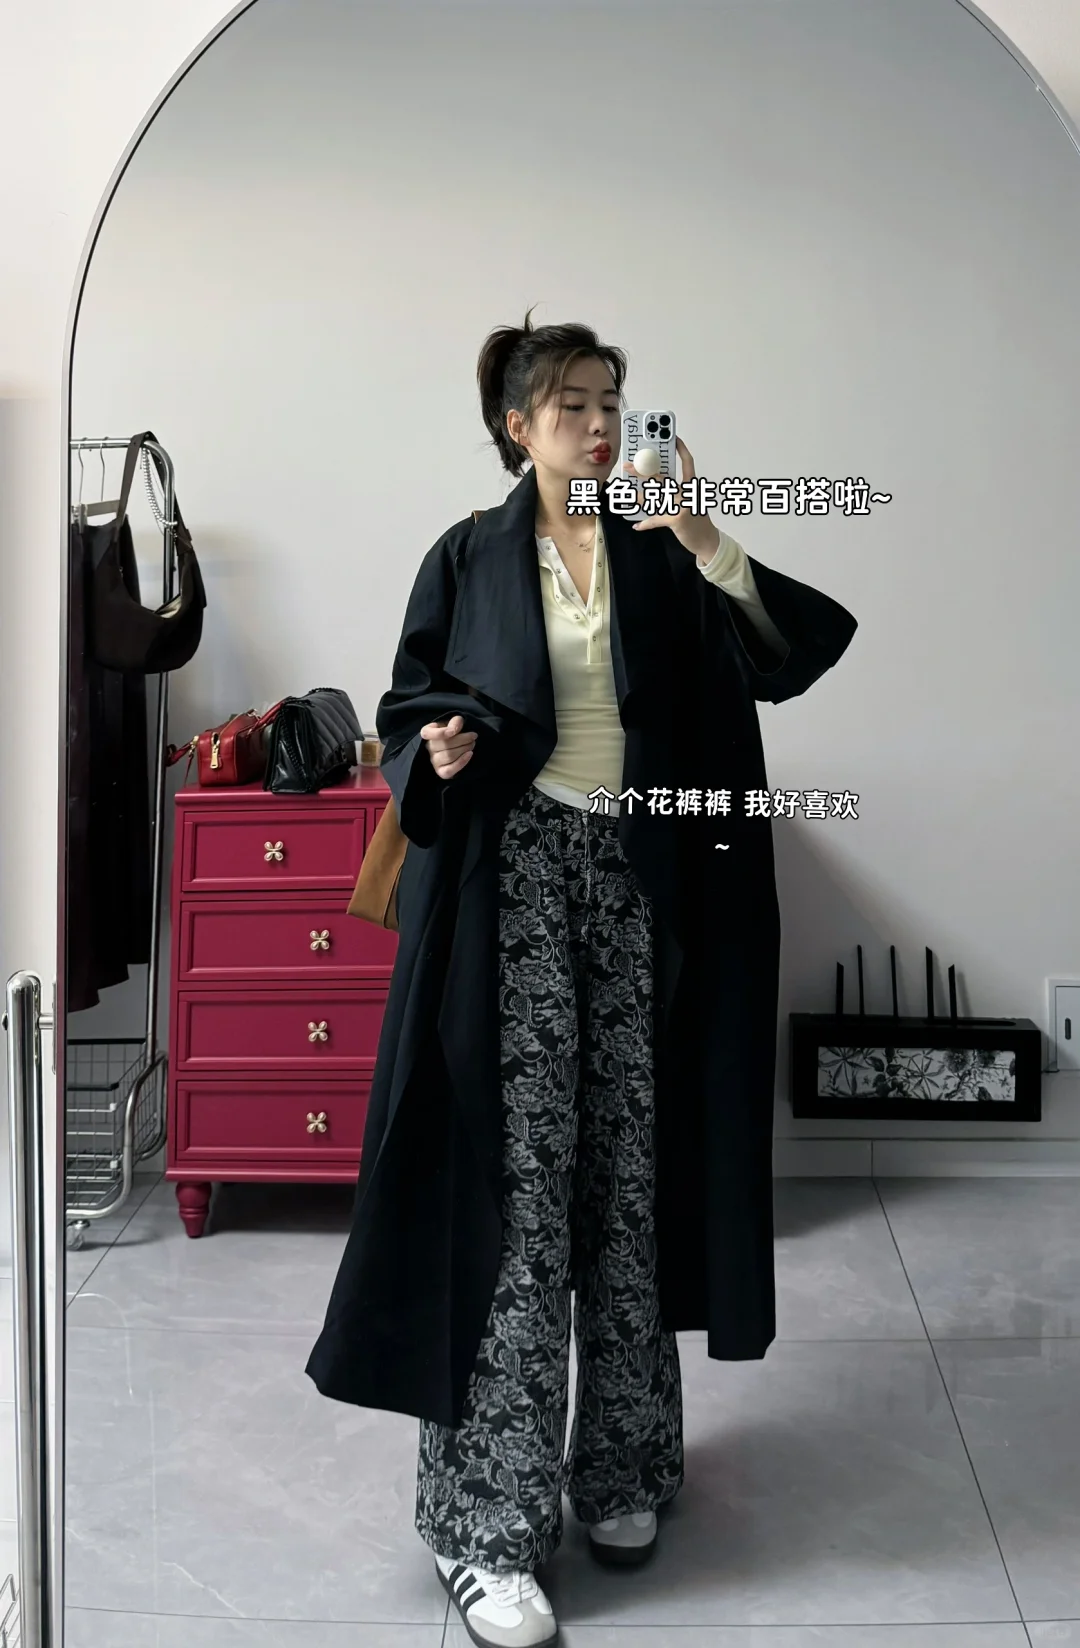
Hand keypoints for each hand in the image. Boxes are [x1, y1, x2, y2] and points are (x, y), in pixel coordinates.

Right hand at [420, 714, 476, 779]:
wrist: (456, 748)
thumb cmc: (452, 734)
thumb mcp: (452, 724)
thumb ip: (454, 721)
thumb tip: (456, 727)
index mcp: (428, 733)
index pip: (427, 733)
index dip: (441, 732)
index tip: (454, 731)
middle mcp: (428, 748)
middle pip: (445, 744)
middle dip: (463, 739)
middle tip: (473, 736)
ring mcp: (434, 761)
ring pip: (449, 756)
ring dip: (464, 748)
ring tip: (472, 744)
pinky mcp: (441, 772)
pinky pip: (450, 770)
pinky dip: (461, 762)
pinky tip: (470, 754)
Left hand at [622, 435, 719, 562]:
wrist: (708, 541)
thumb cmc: (698, 522)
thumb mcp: (692, 502)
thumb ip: (678, 493)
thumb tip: (656, 487)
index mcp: (692, 486)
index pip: (688, 463)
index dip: (681, 449)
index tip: (674, 438)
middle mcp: (687, 493)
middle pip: (662, 477)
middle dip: (642, 471)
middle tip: (628, 466)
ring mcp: (682, 506)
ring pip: (654, 497)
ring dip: (637, 497)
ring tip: (626, 495)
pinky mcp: (676, 520)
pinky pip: (655, 520)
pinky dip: (645, 524)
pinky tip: (637, 526)